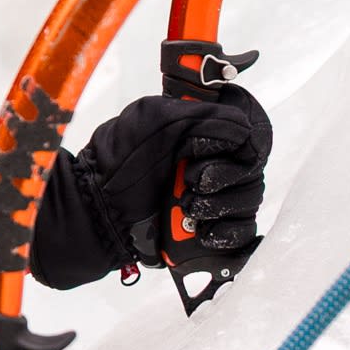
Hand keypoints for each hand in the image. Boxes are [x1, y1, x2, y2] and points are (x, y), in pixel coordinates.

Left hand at [29, 76, 271, 292]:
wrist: (98, 210)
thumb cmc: (119, 159)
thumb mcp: (157, 118)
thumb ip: (206, 116)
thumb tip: (245, 129)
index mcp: (204, 139)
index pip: (249, 142)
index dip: (239, 150)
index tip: (208, 155)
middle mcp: (213, 168)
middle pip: (251, 175)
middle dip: (223, 179)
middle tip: (187, 180)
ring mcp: (212, 201)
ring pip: (248, 204)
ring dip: (220, 206)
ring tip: (186, 206)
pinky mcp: (209, 233)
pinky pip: (242, 234)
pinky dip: (228, 234)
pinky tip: (204, 231)